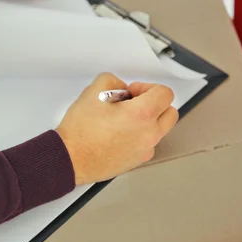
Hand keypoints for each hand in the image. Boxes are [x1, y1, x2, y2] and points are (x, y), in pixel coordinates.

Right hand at [56, 73, 178, 184]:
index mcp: (142, 114)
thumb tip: (120, 88)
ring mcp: (145, 150)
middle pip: (170, 113)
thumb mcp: (93, 91)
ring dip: (148, 120)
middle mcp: (149, 134)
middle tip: (134, 103)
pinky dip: (140, 136)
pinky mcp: (137, 161)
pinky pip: (147, 143)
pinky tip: (119, 133)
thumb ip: (113, 81)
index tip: (132, 92)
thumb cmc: (80, 132)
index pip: (165, 93)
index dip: (147, 87)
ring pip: (159, 129)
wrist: (70, 159)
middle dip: (155, 104)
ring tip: (123, 119)